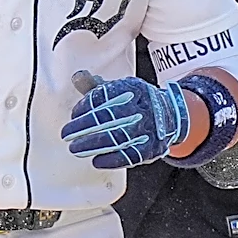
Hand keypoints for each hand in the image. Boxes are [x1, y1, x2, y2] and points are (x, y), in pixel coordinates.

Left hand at [61, 75, 188, 168]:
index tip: (73, 114)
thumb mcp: (118, 88)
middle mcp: (141, 108)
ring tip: (75, 148)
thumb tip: (77, 77)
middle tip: (67, 134)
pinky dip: (112, 159)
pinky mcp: (152, 148)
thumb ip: (95, 86)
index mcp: (131, 89)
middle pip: (107, 118)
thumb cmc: (135, 100)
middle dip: (83, 127)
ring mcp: (148, 129)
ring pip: (116, 138)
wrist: (171, 115)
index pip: (104, 96)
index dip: (86, 106)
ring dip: (93, 145)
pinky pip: (131, 155)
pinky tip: (96, 160)